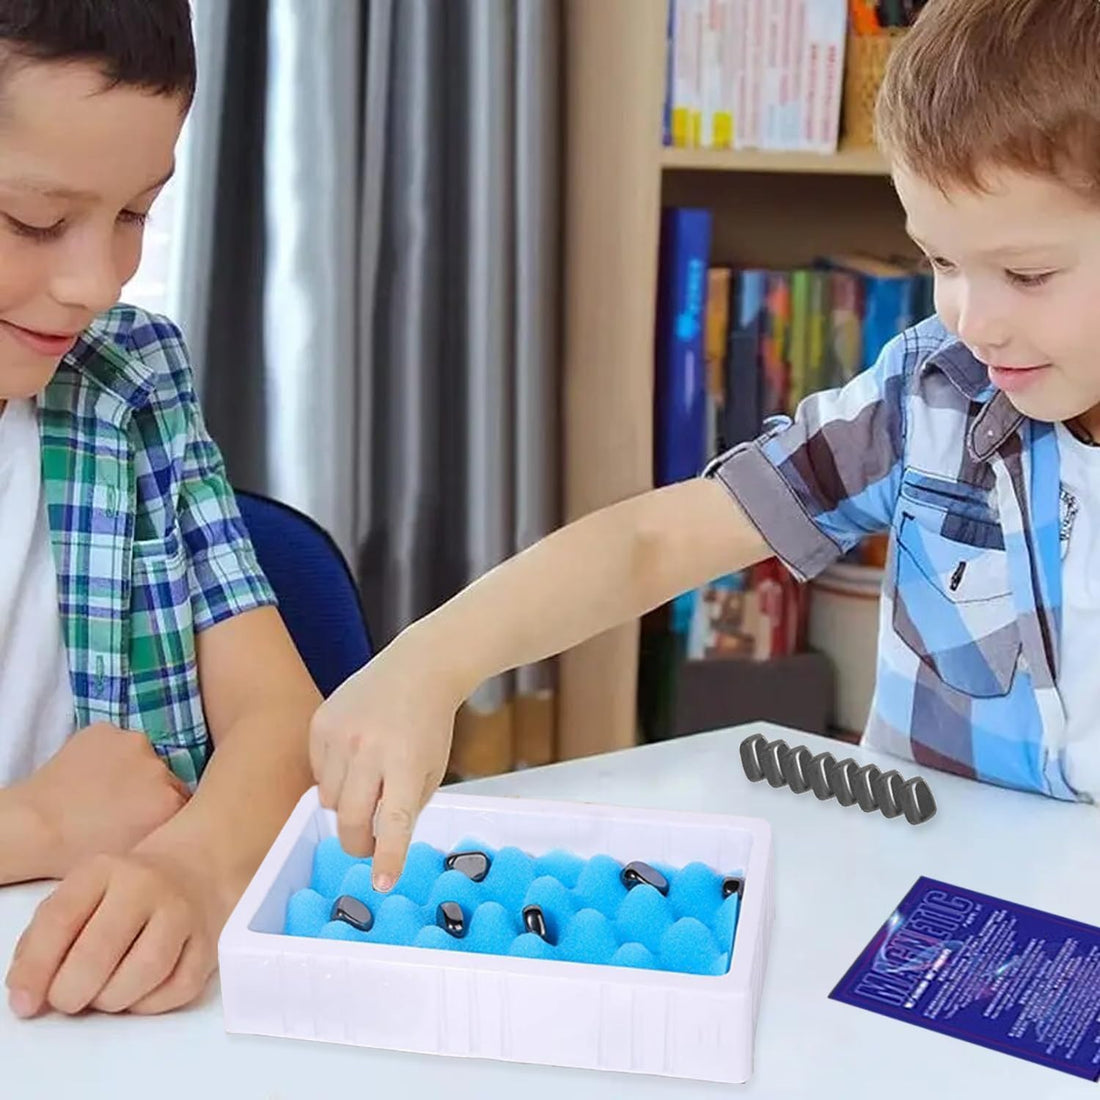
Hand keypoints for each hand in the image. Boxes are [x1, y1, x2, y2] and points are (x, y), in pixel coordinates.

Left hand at [5, 846, 221, 1017]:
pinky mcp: (208, 942)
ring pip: (143, 974)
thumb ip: (44, 941)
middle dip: (72, 993)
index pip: (60, 920)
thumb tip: (27, 997)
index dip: (35, 969)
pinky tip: (139, 991)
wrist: (195, 869)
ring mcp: (183, 912)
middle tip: (68, 999)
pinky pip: (178, 990)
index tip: (24, 1003)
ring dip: (113, 999)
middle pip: (99, 953)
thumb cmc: (124, 893)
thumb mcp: (80, 896)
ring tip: (105, 993)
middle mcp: (146, 885)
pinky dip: (150, 1004)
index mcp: (103, 870)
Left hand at [14, 723, 189, 878]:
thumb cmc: (77, 851)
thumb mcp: (135, 854)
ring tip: (101, 791)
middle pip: (163, 777)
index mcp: (172, 802)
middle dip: (148, 789)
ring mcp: (133, 744)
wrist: (32, 828)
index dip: (162, 809)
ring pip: (140, 757)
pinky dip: (105, 755)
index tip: (144, 817)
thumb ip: (163, 833)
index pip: (181, 800)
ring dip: (129, 769)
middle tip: (120, 807)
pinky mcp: (106, 730)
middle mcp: (161, 768)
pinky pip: (114, 742)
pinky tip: (88, 775)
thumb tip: (171, 826)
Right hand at [309, 633, 456, 888]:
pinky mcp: (320, 723)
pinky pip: (316, 772)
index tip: (381, 883)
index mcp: (405, 762)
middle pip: (349, 819)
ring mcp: (340, 733)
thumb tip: (377, 842)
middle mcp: (369, 747)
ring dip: (345, 805)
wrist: (418, 668)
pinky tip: (355, 756)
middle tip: (366, 847)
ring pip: (327, 800)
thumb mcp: (429, 771)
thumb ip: (404, 807)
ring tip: (369, 781)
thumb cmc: (429, 725)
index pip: (394, 821)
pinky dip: (333, 777)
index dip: (387, 857)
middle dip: (357, 843)